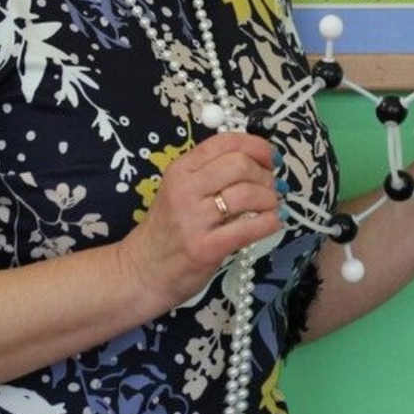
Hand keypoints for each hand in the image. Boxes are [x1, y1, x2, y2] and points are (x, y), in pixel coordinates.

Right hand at [115, 132, 282, 312]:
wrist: (142, 271)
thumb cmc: (168, 230)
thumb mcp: (180, 191)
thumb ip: (212, 174)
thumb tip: (261, 162)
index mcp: (181, 170)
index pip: (226, 142)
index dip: (257, 147)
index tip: (269, 160)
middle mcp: (185, 189)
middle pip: (240, 164)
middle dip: (265, 175)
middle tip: (270, 188)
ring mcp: (194, 219)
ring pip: (248, 194)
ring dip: (270, 199)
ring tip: (269, 208)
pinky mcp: (206, 248)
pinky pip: (250, 227)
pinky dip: (270, 222)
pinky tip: (271, 223)